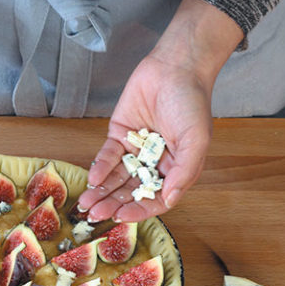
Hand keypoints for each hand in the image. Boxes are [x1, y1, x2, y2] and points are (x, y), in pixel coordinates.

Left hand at [78, 0, 243, 221]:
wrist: (175, 68)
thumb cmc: (192, 103)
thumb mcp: (196, 141)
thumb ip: (184, 172)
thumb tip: (169, 199)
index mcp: (175, 170)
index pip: (155, 198)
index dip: (139, 210)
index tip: (122, 217)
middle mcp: (154, 164)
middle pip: (131, 191)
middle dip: (113, 204)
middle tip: (95, 216)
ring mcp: (135, 150)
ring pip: (116, 177)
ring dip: (102, 192)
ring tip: (87, 205)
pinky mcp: (120, 135)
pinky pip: (108, 156)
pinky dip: (100, 168)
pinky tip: (93, 179)